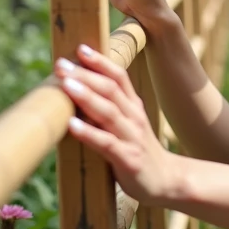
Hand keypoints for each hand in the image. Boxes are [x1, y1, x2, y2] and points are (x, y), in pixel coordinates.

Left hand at [57, 45, 182, 203]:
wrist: (166, 181)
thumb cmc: (138, 150)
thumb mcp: (128, 124)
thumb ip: (108, 109)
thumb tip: (75, 92)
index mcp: (133, 106)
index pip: (119, 77)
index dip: (101, 61)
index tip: (80, 48)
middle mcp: (134, 117)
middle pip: (110, 89)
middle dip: (86, 74)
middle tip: (61, 64)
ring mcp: (132, 137)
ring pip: (109, 112)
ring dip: (86, 97)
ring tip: (65, 85)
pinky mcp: (128, 160)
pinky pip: (106, 143)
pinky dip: (89, 133)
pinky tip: (71, 125)